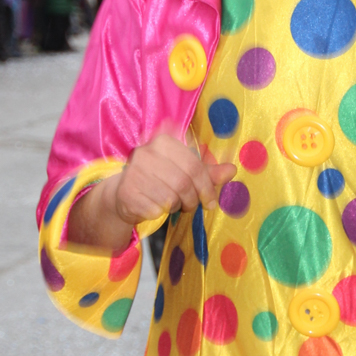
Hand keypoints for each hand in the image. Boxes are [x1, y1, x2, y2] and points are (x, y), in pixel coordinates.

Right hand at [68, 133, 234, 251]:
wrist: (123, 193)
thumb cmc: (159, 181)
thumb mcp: (184, 173)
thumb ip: (208, 173)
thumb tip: (232, 170)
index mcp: (164, 142)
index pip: (194, 166)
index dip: (206, 187)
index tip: (210, 201)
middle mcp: (146, 153)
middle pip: (183, 183)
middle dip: (192, 200)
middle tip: (191, 206)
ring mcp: (134, 172)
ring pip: (170, 197)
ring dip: (176, 207)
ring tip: (171, 204)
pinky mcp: (126, 192)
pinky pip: (155, 209)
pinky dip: (161, 214)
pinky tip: (155, 208)